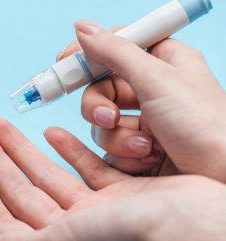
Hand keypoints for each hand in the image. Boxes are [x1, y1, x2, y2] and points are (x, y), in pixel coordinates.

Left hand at [0, 118, 225, 240]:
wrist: (209, 229)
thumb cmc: (146, 238)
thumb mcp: (76, 240)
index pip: (2, 215)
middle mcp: (71, 231)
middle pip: (19, 189)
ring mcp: (95, 213)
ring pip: (47, 174)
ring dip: (22, 149)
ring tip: (0, 124)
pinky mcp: (120, 196)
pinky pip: (85, 170)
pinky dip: (68, 150)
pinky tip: (52, 133)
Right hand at [58, 20, 225, 180]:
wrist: (224, 179)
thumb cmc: (205, 126)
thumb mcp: (158, 80)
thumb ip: (115, 52)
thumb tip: (83, 28)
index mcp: (163, 61)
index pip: (115, 46)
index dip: (88, 53)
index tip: (63, 61)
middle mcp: (152, 89)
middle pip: (100, 88)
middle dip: (99, 106)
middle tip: (108, 117)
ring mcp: (145, 120)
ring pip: (101, 121)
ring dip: (117, 136)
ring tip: (145, 147)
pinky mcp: (139, 148)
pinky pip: (109, 146)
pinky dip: (124, 154)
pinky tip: (149, 159)